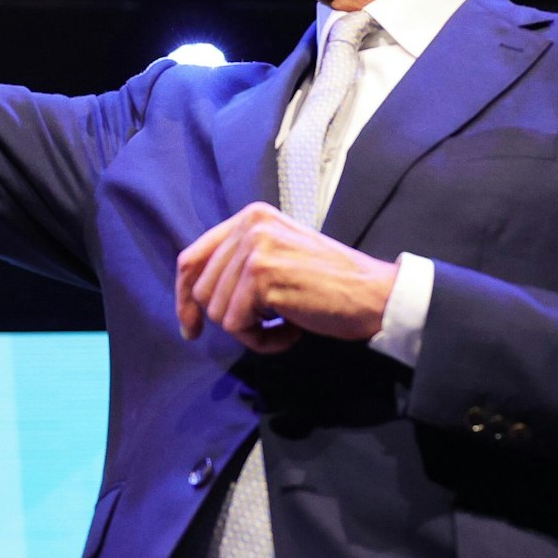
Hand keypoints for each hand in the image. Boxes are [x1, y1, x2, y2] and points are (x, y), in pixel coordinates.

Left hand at [175, 201, 398, 352]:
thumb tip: (192, 296)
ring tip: (286, 322)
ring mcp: (254, 248)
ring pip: (217, 311)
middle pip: (201, 290)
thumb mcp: (279, 257)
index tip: (190, 327)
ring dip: (250, 330)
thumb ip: (239, 263)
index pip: (192, 258)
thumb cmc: (330, 285)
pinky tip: (291, 330)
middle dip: (230, 319)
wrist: (374, 295)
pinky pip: (237, 326)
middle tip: (268, 325)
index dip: (183, 297)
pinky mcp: (261, 275)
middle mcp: (249, 225)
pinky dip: (262, 340)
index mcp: (250, 217)